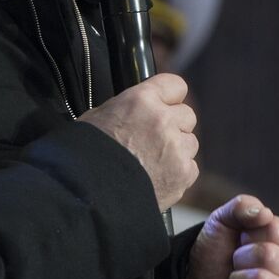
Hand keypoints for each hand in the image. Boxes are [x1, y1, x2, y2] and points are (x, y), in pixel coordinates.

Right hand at [79, 73, 198, 210]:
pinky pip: (191, 168)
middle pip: (187, 115)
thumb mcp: (99, 117)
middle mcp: (163, 120)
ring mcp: (176, 148)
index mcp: (141, 100)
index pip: (176, 85)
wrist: (89, 194)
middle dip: (175, 125)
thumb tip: (138, 109)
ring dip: (177, 150)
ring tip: (153, 163)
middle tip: (155, 139)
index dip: (169, 97)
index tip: (165, 105)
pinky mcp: (183, 174)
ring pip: (191, 143)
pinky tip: (158, 178)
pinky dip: (178, 173)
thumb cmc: (87, 154)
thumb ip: (128, 108)